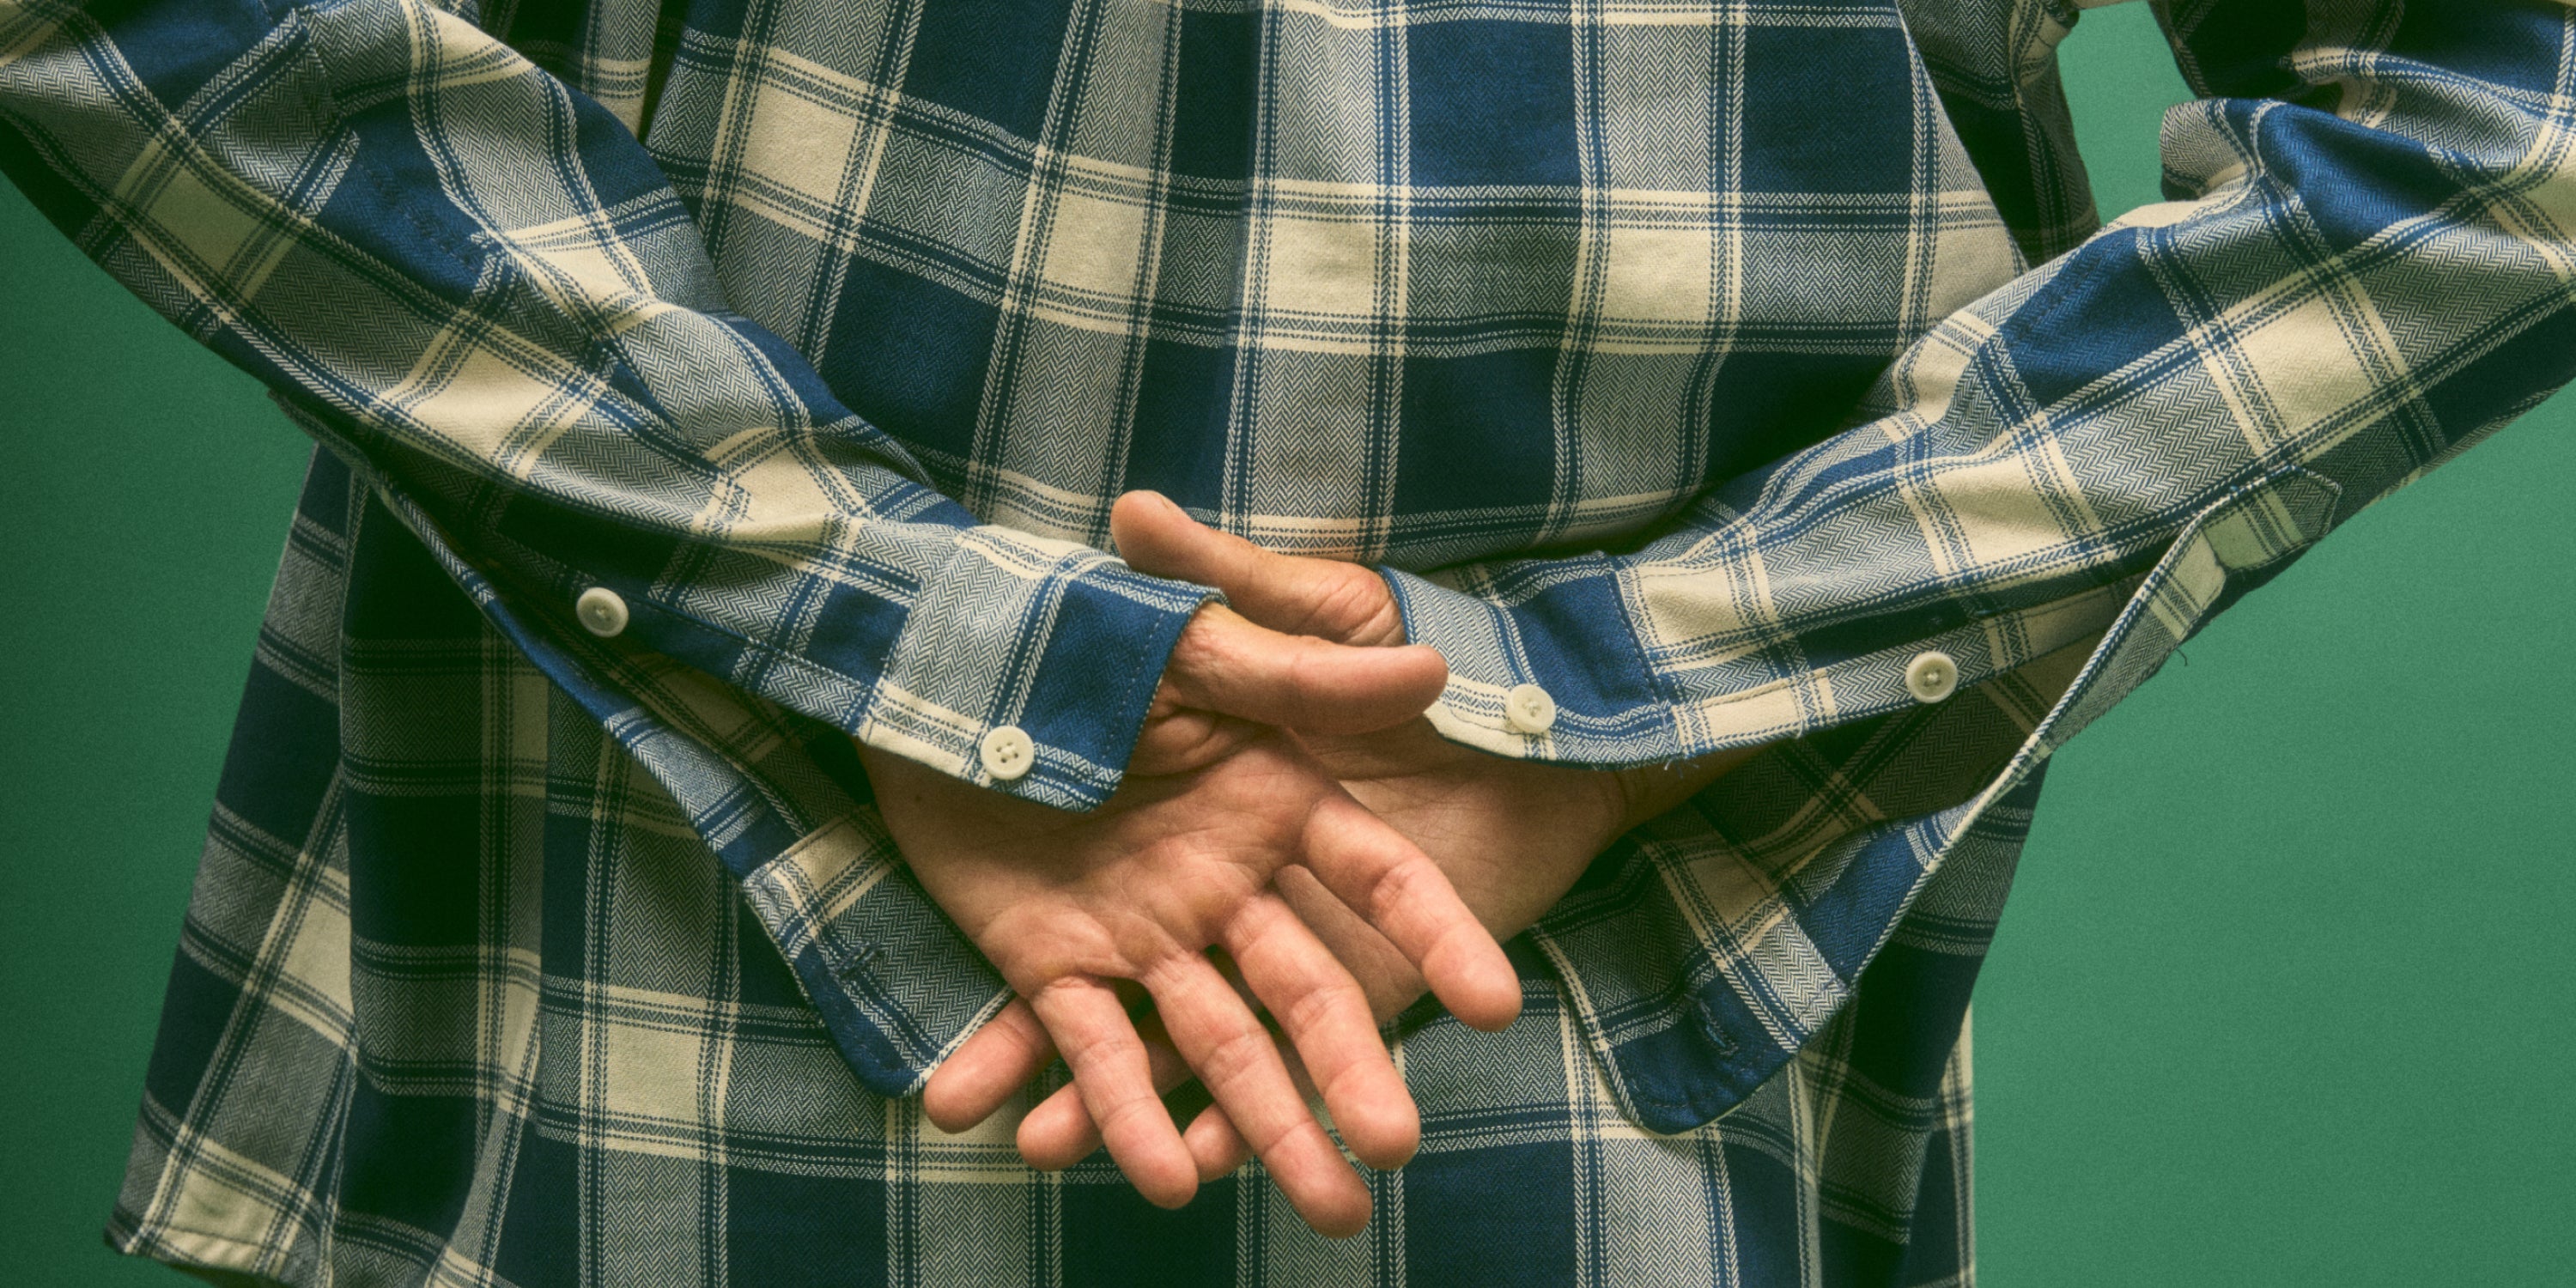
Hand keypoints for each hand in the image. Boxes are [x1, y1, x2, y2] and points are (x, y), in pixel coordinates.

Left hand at [932, 493, 1755, 1204]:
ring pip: (1217, 1046)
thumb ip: (1300, 668)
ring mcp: (1145, 933)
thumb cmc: (1075, 634)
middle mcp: (1225, 884)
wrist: (939, 658)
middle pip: (1310, 992)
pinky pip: (1100, 1049)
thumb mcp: (1196, 644)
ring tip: (1328, 1213)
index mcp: (1274, 801)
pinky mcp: (1055, 963)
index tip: (1494, 1007)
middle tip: (1396, 1149)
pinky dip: (1125, 1112)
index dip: (1437, 938)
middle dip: (1353, 1072)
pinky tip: (1162, 1180)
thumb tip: (1428, 668)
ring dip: (1265, 1128)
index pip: (1380, 881)